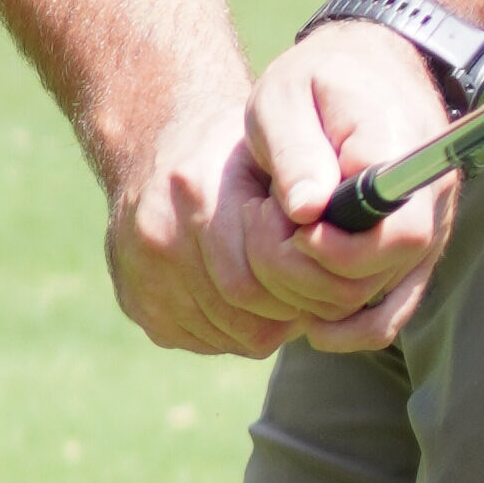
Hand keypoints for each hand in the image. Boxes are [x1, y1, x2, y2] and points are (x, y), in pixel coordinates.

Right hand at [102, 96, 311, 358]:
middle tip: (312, 296)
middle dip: (285, 315)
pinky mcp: (134, 301)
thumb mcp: (275, 150)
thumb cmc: (229, 147)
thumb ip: (307, 195)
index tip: (323, 278)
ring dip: (260, 325)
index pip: (257, 283)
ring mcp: (139, 275)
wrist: (151, 143)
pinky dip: (230, 328)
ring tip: (279, 291)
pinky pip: (199, 339)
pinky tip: (241, 296)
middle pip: (242, 318)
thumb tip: (349, 251)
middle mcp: (157, 237)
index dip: (301, 293)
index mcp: (194, 193)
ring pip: (224, 335)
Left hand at [243, 27, 459, 356]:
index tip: (289, 224)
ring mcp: (426, 232)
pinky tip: (312, 326)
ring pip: (378, 300)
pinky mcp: (412, 256)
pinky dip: (351, 328)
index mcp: (402, 153)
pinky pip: (392, 312)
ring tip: (278, 253)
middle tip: (271, 232)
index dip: (333, 248)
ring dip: (317, 297)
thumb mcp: (287, 94)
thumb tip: (307, 209)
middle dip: (310, 272)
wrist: (369, 69)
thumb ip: (296, 149)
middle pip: (380, 275)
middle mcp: (429, 199)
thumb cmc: (318, 79)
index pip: (392, 231)